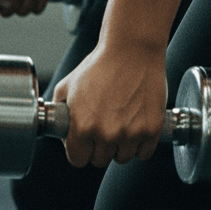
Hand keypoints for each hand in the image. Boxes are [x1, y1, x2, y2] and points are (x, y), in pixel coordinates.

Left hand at [53, 43, 167, 167]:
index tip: (86, 141)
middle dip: (101, 146)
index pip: (78, 160)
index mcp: (82, 126)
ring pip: (123, 157)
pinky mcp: (152, 129)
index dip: (80, 149)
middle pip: (101, 160)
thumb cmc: (101, 64)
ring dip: (122, 145)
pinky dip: (142, 143)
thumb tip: (58, 127)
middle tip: (106, 125)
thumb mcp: (68, 84)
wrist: (132, 49)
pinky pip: (144, 152)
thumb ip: (61, 110)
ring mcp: (131, 133)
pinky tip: (137, 124)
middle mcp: (106, 134)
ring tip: (122, 122)